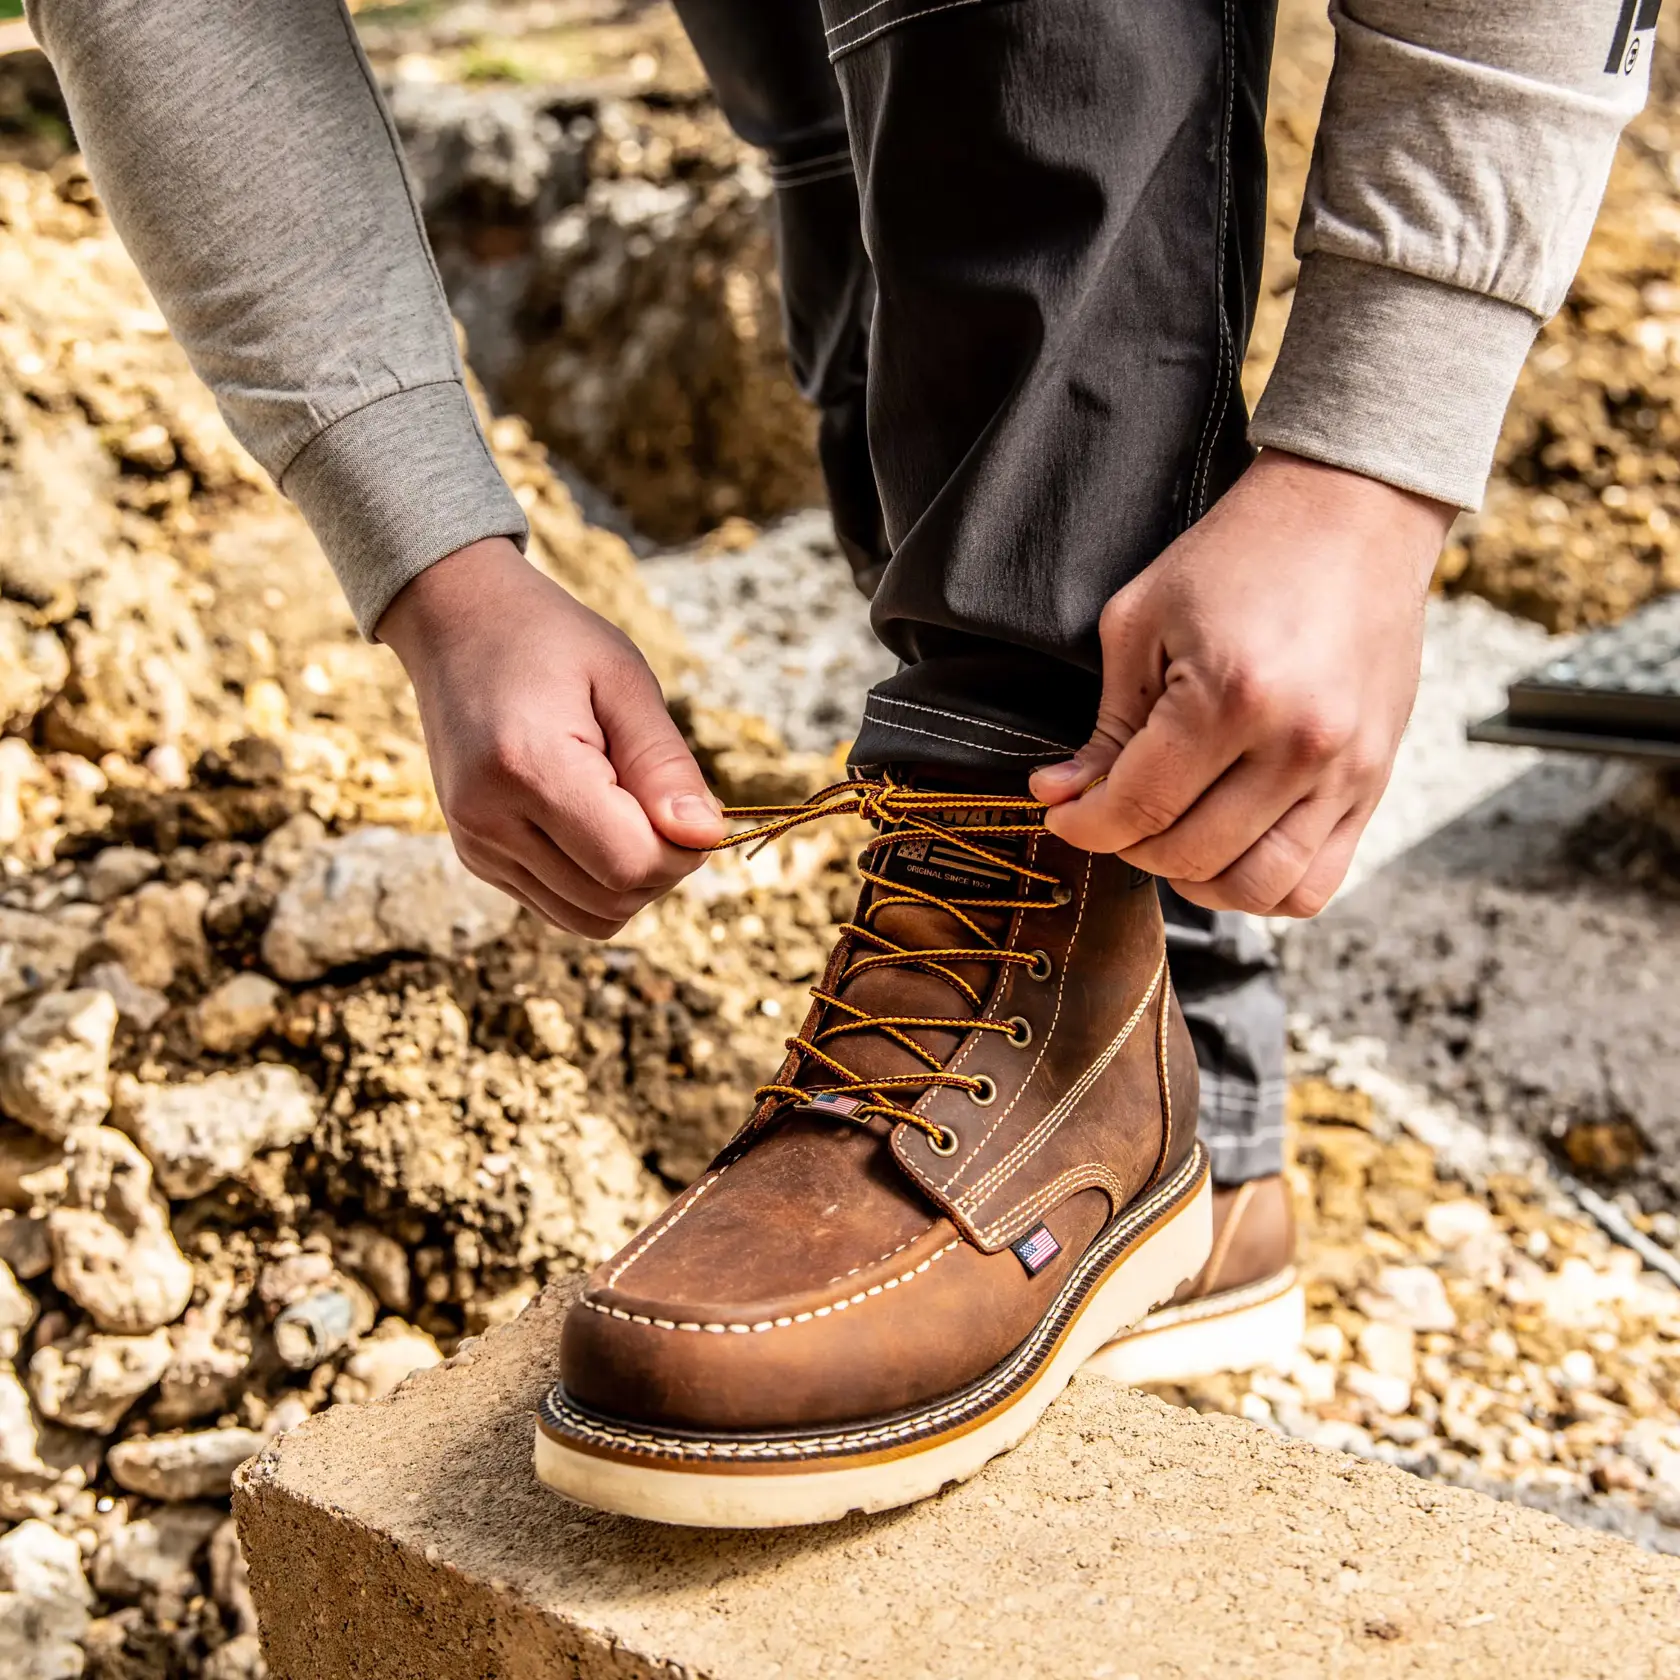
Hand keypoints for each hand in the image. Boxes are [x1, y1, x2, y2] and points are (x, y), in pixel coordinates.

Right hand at [377, 538, 726, 937]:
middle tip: (662, 798)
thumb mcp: (624, 681)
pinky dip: (595, 880)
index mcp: (526, 767)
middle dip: (662, 866)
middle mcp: (488, 820)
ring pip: (589, 917)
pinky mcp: (475, 856)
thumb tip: (705, 837)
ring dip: (630, 880)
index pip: (629, 864)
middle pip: (612, 901)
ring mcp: (476, 845)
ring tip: (627, 807)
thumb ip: (665, 765)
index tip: (691, 804)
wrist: (456, 620)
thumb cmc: (549, 639)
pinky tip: (594, 820)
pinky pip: (560, 906)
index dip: (681, 849)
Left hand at [1029, 452, 1452, 916]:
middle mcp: (1297, 744)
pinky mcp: (1376, 782)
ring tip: (1169, 837)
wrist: (1352, 513)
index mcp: (1229, 696)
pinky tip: (1228, 850)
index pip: (1140, 808)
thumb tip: (1060, 795)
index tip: (1061, 813)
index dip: (1084, 824)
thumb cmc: (1238, 555)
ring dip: (1195, 880)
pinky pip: (1316, 882)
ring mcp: (1347, 770)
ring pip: (1255, 888)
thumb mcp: (1142, 622)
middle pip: (1191, 855)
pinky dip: (1262, 888)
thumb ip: (1106, 725)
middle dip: (1129, 846)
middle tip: (1112, 812)